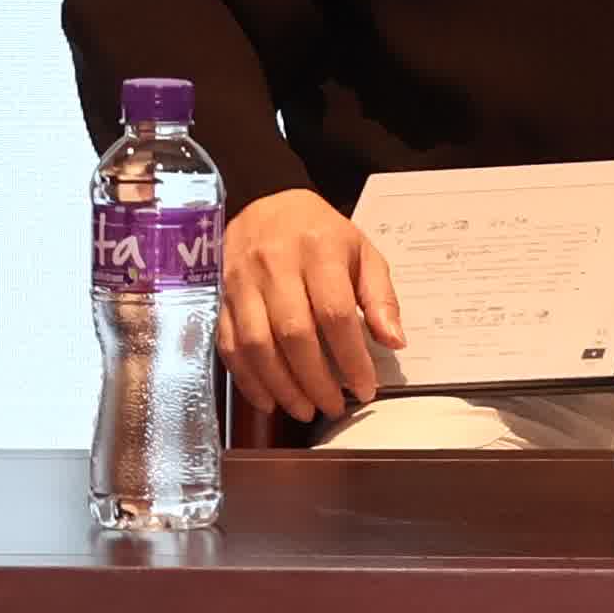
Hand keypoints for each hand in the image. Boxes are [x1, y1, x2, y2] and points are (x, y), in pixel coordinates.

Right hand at [219, 187, 403, 424]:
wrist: (265, 202)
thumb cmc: (319, 232)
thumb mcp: (361, 252)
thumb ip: (380, 296)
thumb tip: (394, 342)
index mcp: (318, 248)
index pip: (335, 313)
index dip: (351, 358)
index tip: (364, 388)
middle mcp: (275, 263)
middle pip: (294, 334)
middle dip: (316, 381)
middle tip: (334, 407)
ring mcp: (241, 280)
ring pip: (257, 344)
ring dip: (281, 386)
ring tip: (305, 410)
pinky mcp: (219, 295)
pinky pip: (229, 344)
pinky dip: (248, 379)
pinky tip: (269, 400)